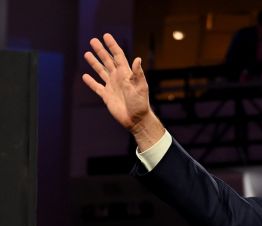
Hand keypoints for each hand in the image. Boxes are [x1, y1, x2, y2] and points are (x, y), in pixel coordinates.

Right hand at [82, 33, 163, 149]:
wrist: (136, 119)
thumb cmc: (141, 103)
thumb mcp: (141, 87)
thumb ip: (138, 74)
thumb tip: (137, 59)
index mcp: (126, 74)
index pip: (118, 56)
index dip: (112, 45)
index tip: (106, 36)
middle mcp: (118, 78)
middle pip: (107, 61)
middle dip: (101, 50)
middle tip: (93, 40)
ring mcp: (112, 86)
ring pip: (101, 71)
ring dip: (94, 62)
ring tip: (87, 53)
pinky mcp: (106, 96)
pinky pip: (97, 86)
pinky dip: (90, 81)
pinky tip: (85, 76)